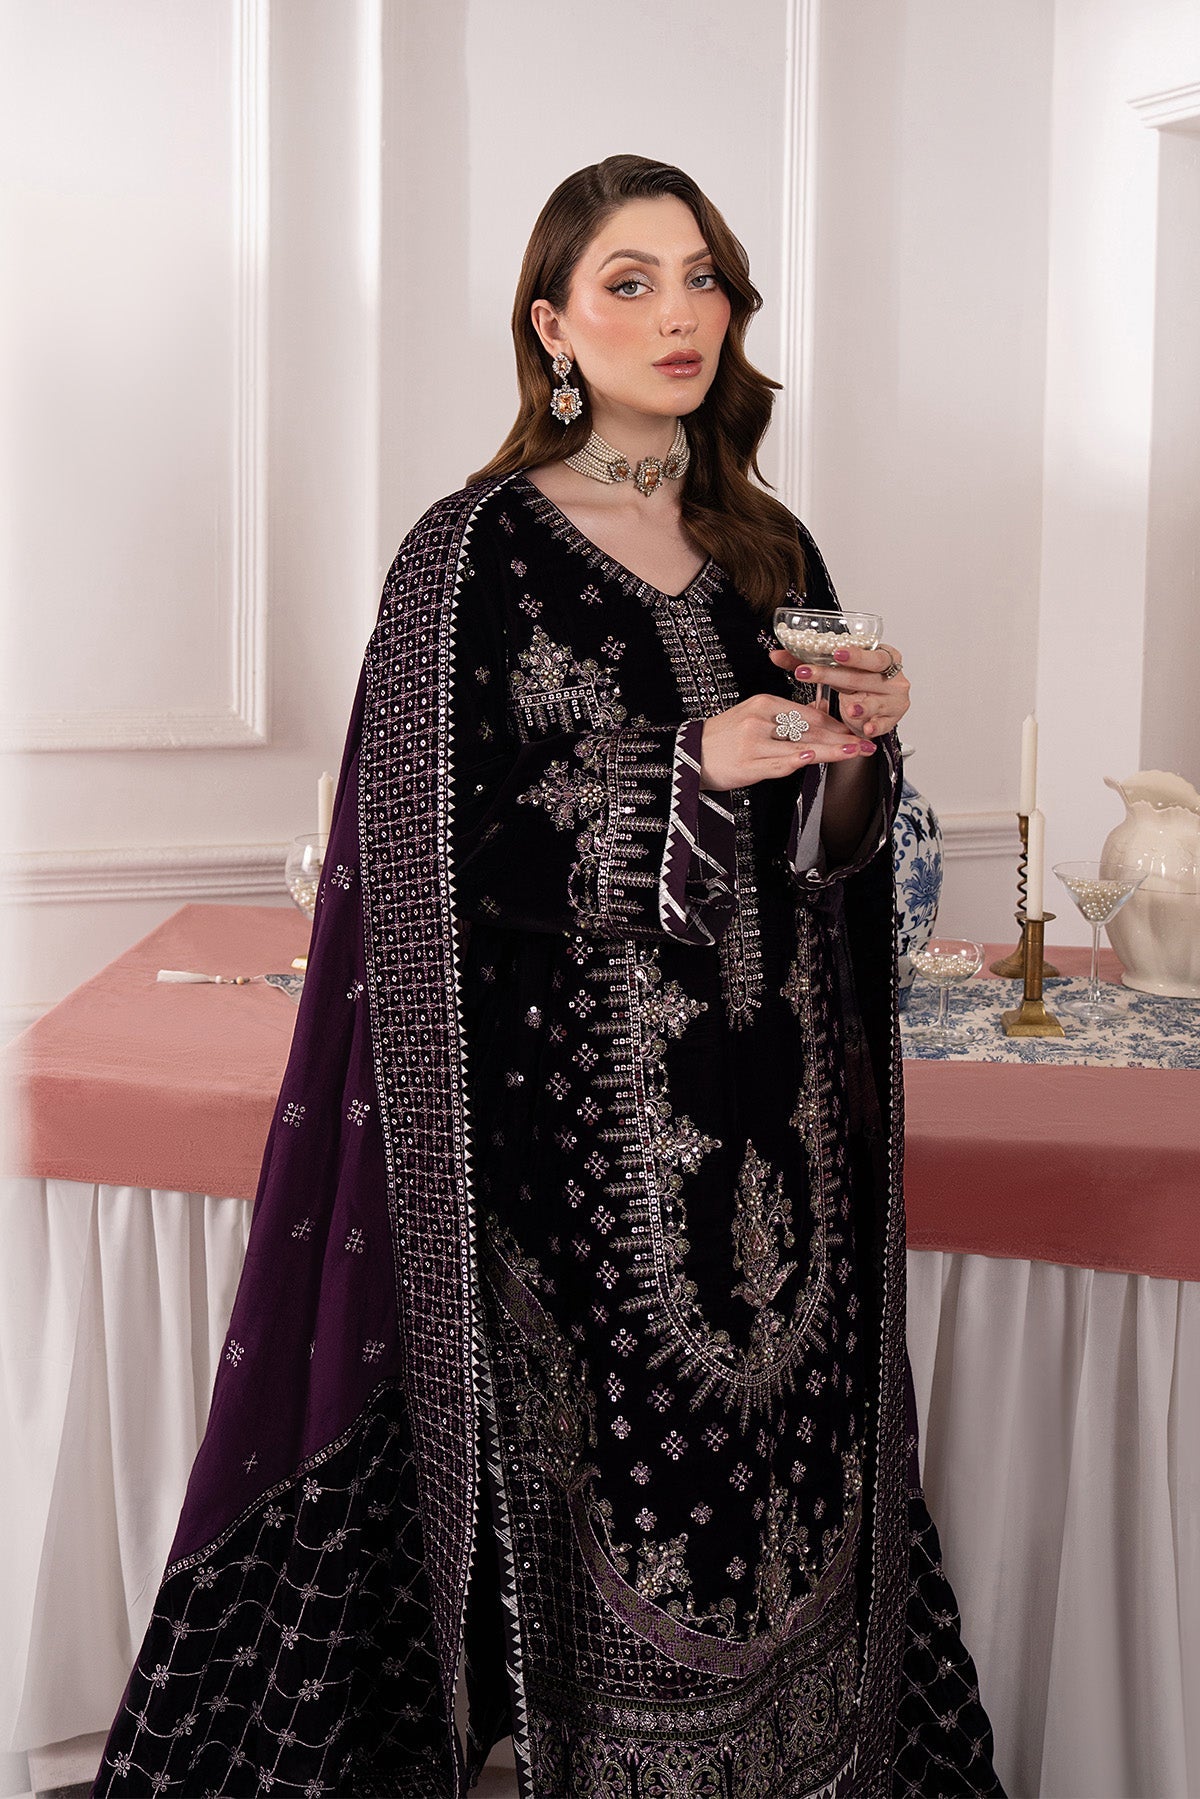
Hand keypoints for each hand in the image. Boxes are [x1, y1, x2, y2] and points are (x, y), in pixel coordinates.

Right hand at [699, 692, 877, 790]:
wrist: (689, 755)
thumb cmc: (723, 738)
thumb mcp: (753, 716)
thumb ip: (785, 716)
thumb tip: (819, 714)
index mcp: (763, 704)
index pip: (807, 714)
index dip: (835, 724)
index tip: (856, 731)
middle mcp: (760, 720)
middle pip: (809, 729)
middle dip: (841, 738)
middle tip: (867, 744)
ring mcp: (753, 742)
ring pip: (799, 746)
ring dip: (831, 751)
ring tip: (855, 752)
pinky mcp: (747, 764)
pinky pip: (777, 763)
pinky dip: (796, 761)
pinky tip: (814, 760)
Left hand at [767, 641, 909, 738]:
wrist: (877, 707)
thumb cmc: (856, 684)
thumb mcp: (836, 670)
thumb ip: (807, 662)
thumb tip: (775, 655)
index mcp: (882, 656)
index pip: (868, 653)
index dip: (853, 654)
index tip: (835, 653)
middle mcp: (891, 676)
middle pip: (865, 676)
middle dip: (837, 676)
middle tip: (814, 675)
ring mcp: (894, 699)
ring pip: (877, 701)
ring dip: (863, 705)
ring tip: (850, 707)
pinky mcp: (892, 719)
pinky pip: (884, 724)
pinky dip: (875, 726)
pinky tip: (867, 729)